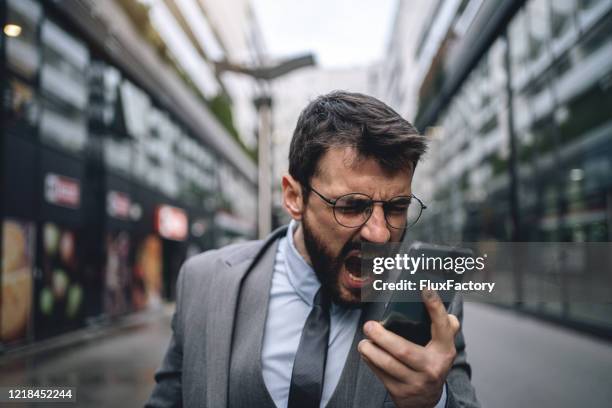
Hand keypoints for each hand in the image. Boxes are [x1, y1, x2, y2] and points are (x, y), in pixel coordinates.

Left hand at [357, 289, 459, 407]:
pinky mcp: (400, 392)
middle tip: (369, 325)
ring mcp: (416, 382)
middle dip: (382, 337)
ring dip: (371, 350)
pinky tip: (366, 352)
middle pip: (404, 350)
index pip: (443, 327)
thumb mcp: (443, 348)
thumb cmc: (432, 364)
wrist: (427, 401)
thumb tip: (435, 299)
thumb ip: (445, 326)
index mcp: (444, 351)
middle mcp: (432, 367)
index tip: (425, 289)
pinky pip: (380, 374)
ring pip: (388, 364)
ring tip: (364, 341)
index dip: (435, 307)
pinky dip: (370, 361)